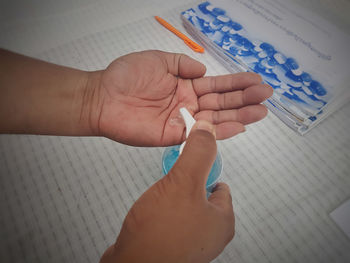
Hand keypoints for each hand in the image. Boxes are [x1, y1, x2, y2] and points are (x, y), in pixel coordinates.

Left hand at [89, 50, 271, 145]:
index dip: (236, 83)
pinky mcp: (175, 136)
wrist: (104, 98)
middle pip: (221, 103)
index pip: (216, 85)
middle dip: (244, 99)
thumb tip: (204, 70)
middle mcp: (188, 104)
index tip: (256, 80)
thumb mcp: (158, 60)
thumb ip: (182, 65)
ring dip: (240, 115)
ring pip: (216, 119)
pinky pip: (200, 134)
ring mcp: (183, 121)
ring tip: (261, 111)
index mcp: (185, 85)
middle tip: (266, 96)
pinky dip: (220, 132)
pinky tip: (239, 126)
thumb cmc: (128, 76)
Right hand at [100, 120, 233, 262]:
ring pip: (186, 208)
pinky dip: (164, 213)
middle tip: (172, 179)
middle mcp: (211, 235)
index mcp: (223, 221)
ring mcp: (192, 244)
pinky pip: (172, 221)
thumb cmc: (160, 232)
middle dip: (186, 184)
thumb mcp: (183, 182)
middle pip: (202, 196)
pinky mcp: (172, 249)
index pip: (220, 185)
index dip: (204, 169)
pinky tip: (153, 211)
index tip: (189, 162)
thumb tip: (208, 129)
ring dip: (174, 198)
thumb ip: (198, 154)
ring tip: (161, 195)